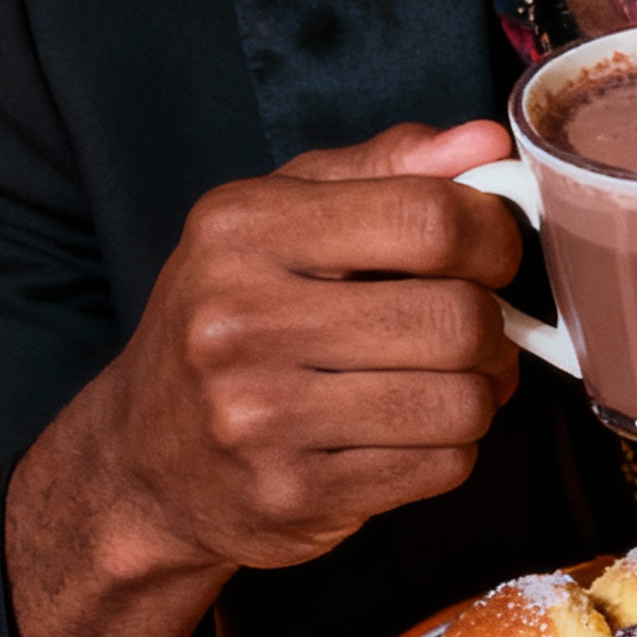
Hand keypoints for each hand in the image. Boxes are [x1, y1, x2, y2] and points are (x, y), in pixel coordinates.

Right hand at [102, 120, 525, 577]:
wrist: (144, 462)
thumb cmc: (228, 322)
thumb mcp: (278, 219)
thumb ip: (382, 170)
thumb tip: (484, 141)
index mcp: (242, 230)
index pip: (426, 217)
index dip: (491, 236)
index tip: (490, 255)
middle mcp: (240, 320)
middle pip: (456, 317)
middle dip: (492, 328)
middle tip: (475, 332)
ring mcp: (260, 417)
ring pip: (461, 402)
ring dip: (479, 394)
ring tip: (448, 384)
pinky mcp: (292, 495)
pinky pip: (440, 468)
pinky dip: (448, 449)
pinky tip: (407, 434)